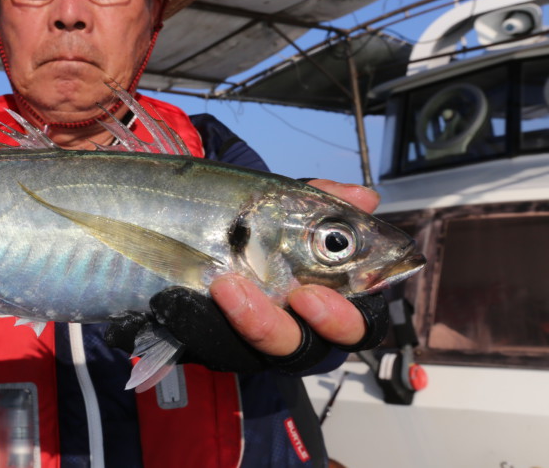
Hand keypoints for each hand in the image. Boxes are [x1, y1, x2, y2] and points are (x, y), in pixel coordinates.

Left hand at [104, 179, 389, 372]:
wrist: (186, 221)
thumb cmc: (251, 222)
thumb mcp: (283, 205)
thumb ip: (321, 203)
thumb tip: (363, 198)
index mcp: (323, 300)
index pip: (354, 327)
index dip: (344, 320)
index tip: (317, 294)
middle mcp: (291, 328)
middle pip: (310, 351)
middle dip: (299, 329)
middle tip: (296, 296)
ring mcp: (249, 338)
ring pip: (259, 352)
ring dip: (251, 322)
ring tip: (227, 285)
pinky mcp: (208, 340)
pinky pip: (208, 346)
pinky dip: (200, 321)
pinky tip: (190, 294)